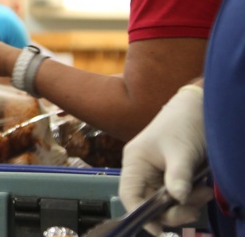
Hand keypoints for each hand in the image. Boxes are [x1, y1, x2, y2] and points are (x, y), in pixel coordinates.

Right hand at [119, 84, 210, 232]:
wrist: (199, 109)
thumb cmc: (183, 125)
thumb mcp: (181, 152)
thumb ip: (177, 177)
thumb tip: (177, 200)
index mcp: (134, 162)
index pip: (129, 195)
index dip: (140, 214)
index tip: (159, 230)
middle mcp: (142, 170)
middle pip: (149, 203)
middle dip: (172, 209)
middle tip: (195, 208)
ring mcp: (157, 173)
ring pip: (166, 201)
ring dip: (186, 203)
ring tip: (205, 191)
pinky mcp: (171, 175)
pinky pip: (177, 195)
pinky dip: (191, 197)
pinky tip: (203, 188)